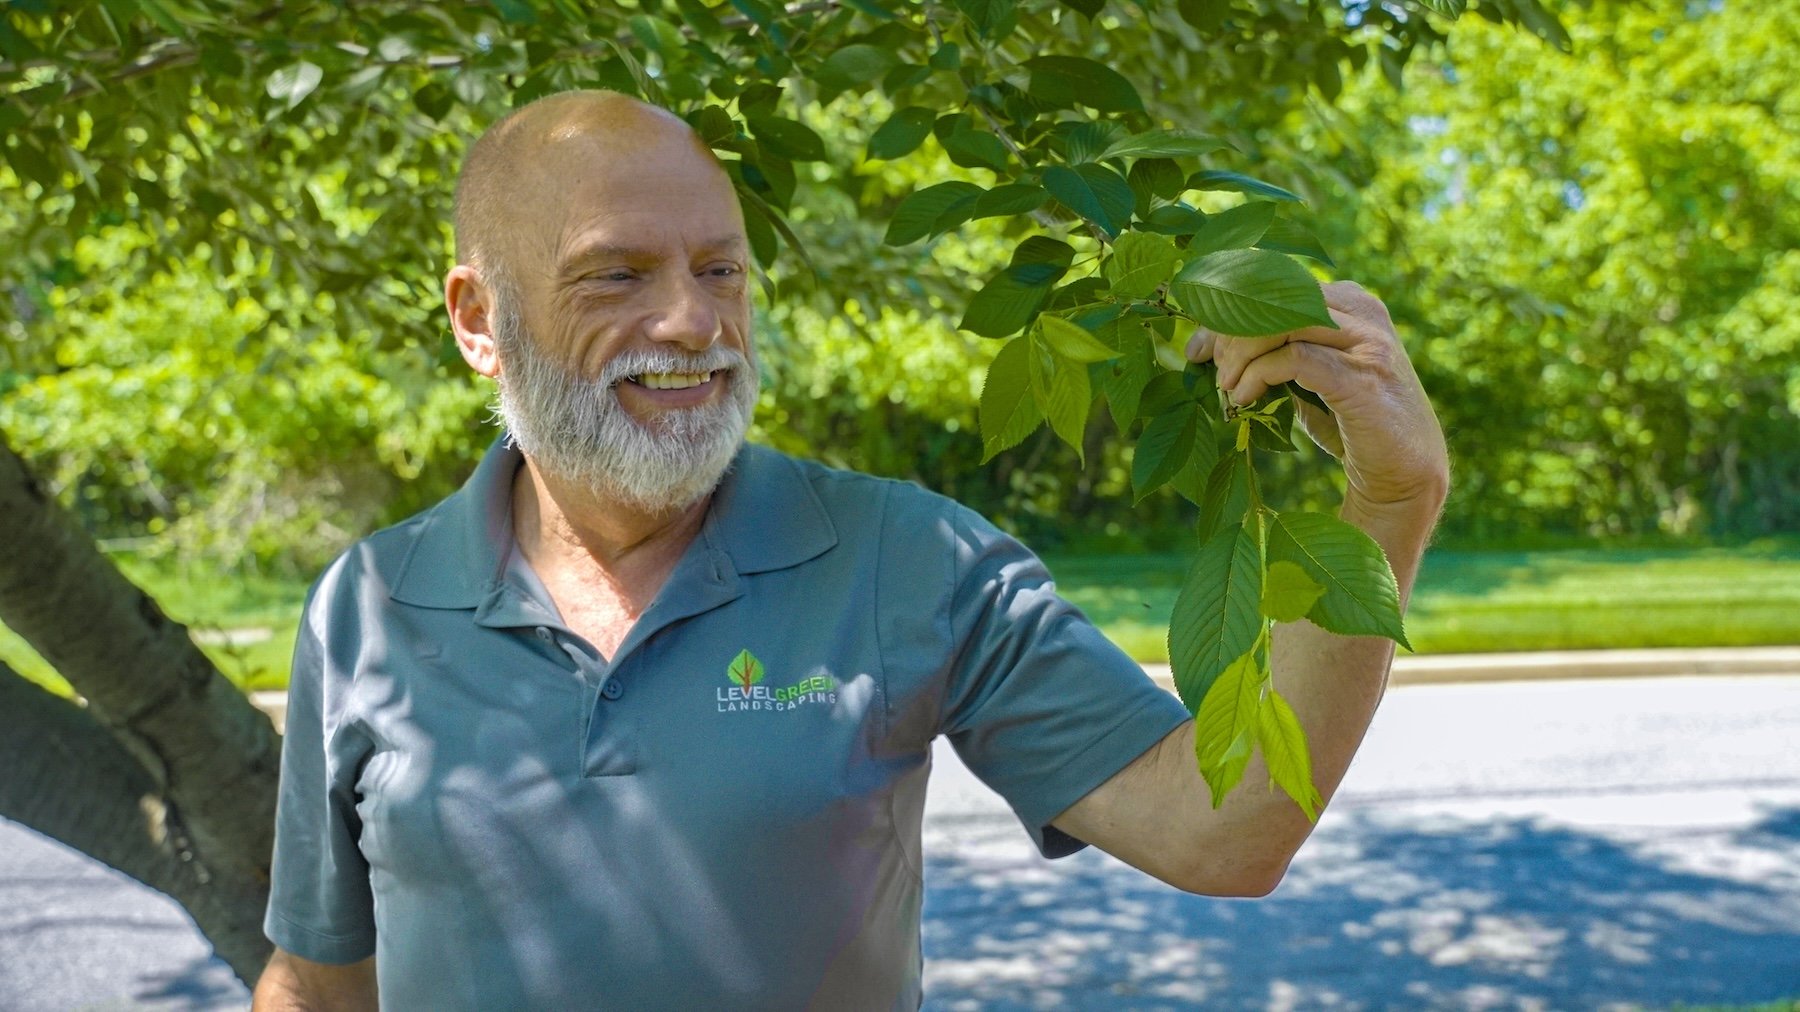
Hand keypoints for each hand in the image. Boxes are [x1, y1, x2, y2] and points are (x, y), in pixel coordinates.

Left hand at [1185, 281, 1449, 515]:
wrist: (1404, 474)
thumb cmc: (1351, 424)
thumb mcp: (1311, 377)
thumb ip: (1279, 352)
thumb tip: (1214, 345)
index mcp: (1350, 302)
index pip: (1276, 286)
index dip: (1227, 311)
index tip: (1197, 348)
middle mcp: (1362, 313)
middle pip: (1275, 298)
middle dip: (1228, 331)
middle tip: (1206, 368)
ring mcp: (1368, 343)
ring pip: (1282, 322)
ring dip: (1241, 354)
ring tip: (1226, 388)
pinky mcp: (1363, 379)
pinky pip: (1295, 359)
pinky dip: (1259, 376)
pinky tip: (1243, 398)